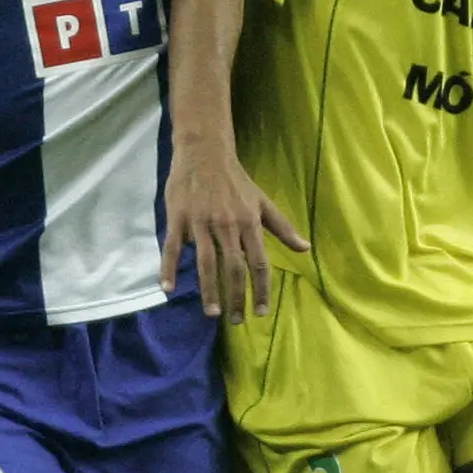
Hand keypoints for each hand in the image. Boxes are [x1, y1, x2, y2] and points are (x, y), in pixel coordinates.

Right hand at [160, 137, 309, 320]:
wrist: (205, 152)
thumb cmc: (236, 180)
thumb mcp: (262, 201)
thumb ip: (282, 228)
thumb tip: (305, 248)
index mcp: (249, 222)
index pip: (258, 262)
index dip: (261, 289)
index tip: (261, 311)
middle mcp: (227, 225)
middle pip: (233, 268)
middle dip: (236, 297)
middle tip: (237, 320)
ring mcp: (201, 222)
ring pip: (206, 262)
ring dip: (209, 290)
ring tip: (212, 313)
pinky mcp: (178, 218)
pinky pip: (172, 247)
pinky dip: (168, 268)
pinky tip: (168, 288)